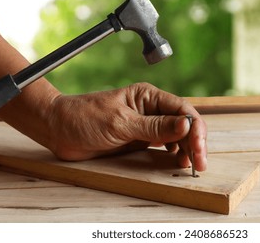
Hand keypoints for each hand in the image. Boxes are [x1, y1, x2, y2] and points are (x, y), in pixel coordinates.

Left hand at [47, 83, 207, 170]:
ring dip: (187, 148)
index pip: (182, 110)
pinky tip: (178, 160)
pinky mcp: (140, 139)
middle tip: (200, 163)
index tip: (198, 147)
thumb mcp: (120, 122)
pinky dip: (174, 153)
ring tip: (192, 164)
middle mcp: (150, 109)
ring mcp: (146, 125)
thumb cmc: (84, 118)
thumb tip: (185, 124)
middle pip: (183, 123)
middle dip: (195, 141)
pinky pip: (164, 145)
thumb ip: (154, 126)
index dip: (194, 128)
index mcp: (148, 96)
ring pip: (177, 135)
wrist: (59, 129)